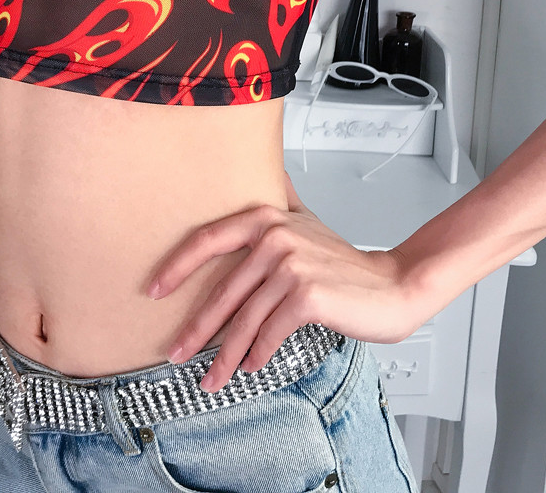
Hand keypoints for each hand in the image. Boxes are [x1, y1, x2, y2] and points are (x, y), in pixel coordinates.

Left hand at [146, 170, 433, 392]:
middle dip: (195, 328)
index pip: (208, 239)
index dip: (176, 266)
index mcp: (266, 217)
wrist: (392, 286)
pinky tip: (250, 367)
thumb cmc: (343, 262)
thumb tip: (262, 167)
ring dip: (224, 355)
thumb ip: (282, 197)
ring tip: (210, 378)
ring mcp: (291, 265)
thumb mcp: (305, 219)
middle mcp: (275, 236)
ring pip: (244, 318)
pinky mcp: (307, 295)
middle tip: (175, 352)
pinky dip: (257, 354)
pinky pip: (269, 332)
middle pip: (222, 290)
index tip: (153, 291)